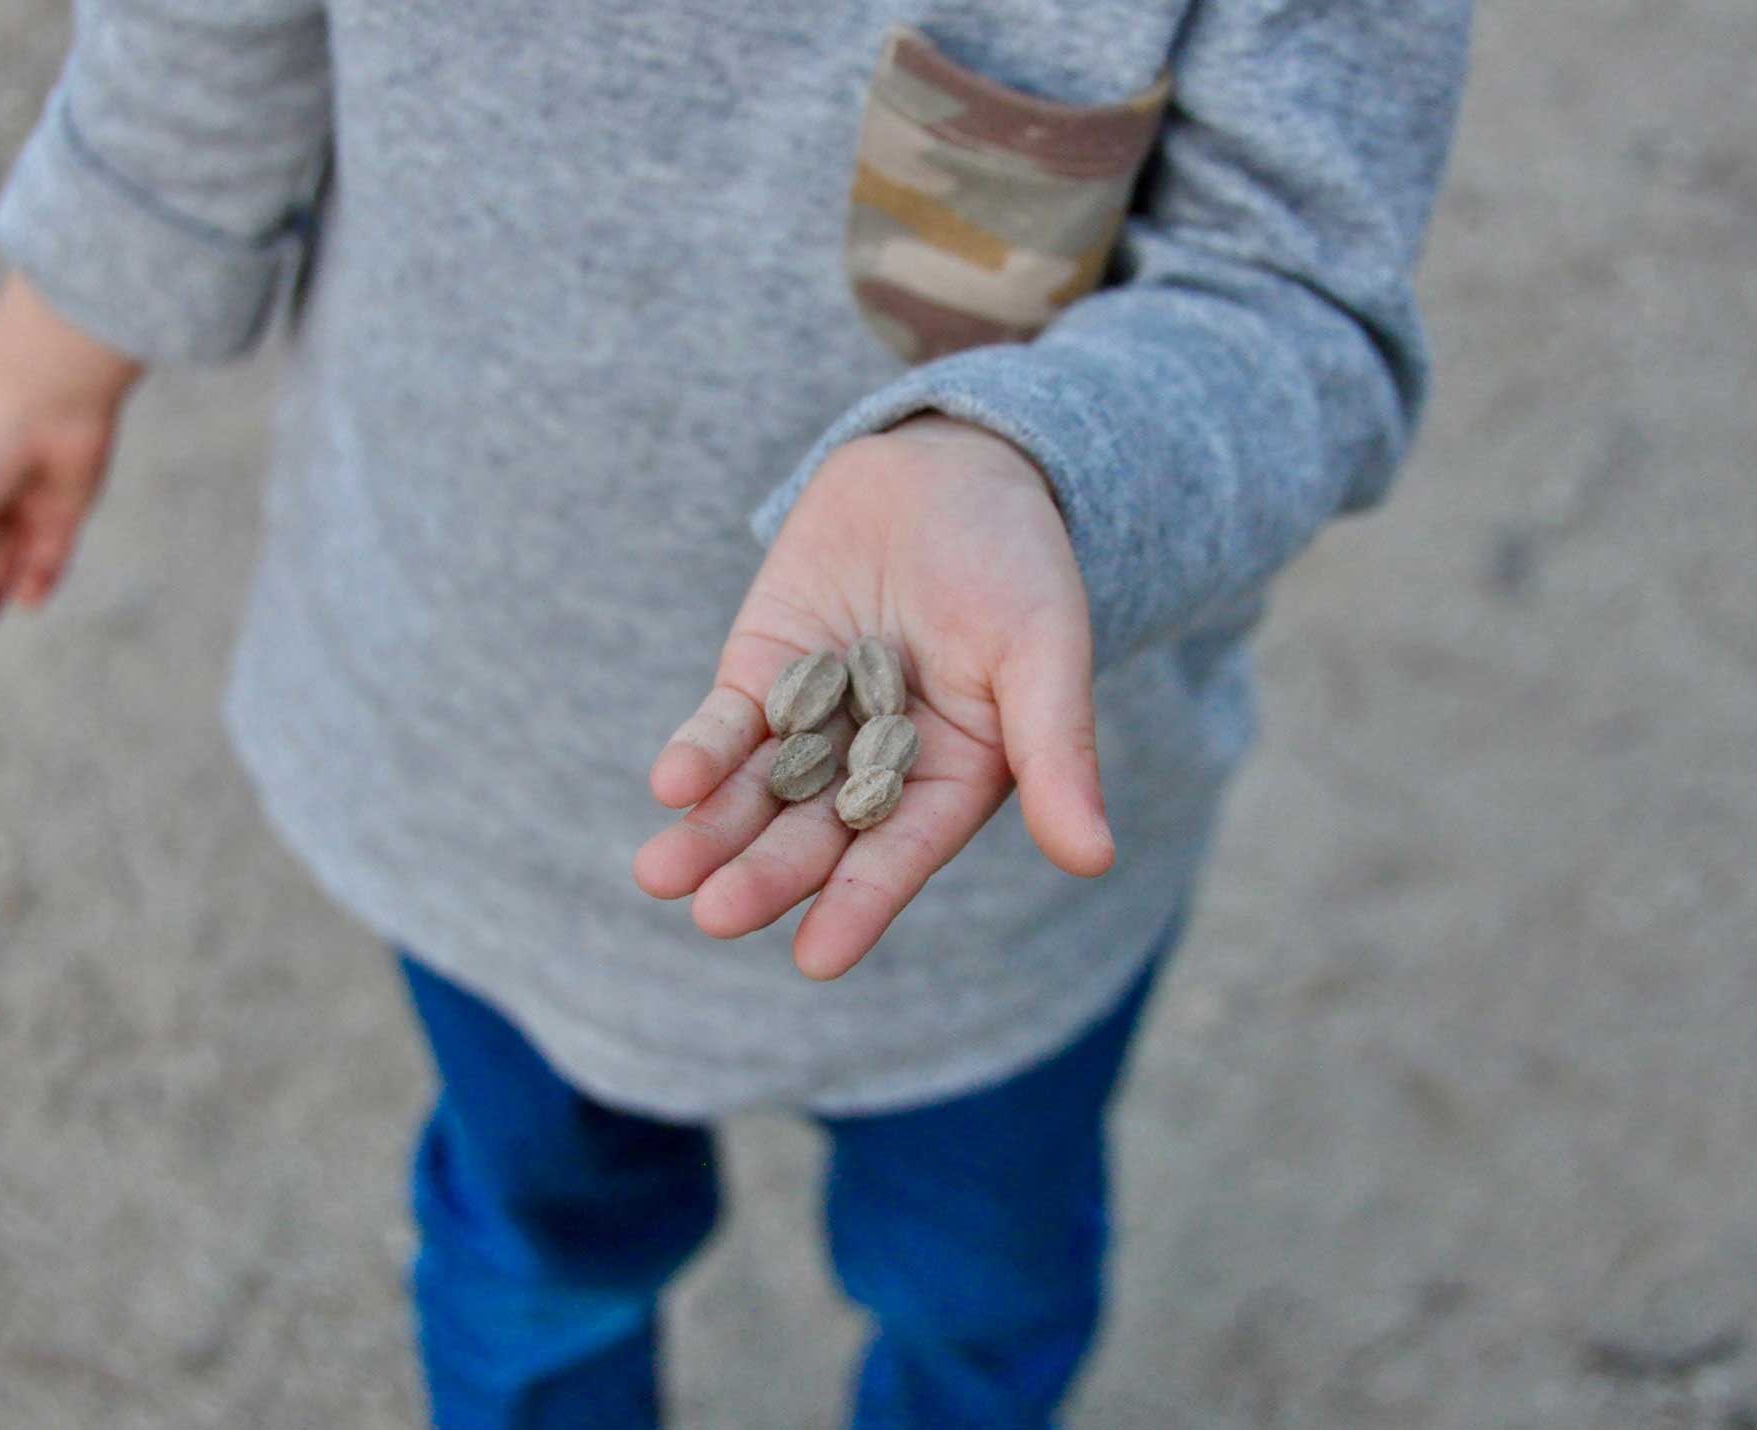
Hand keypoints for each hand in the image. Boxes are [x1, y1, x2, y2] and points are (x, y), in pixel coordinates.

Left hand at [633, 413, 1114, 980]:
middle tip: (715, 914)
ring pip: (754, 794)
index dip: (860, 905)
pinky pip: (724, 728)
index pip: (898, 856)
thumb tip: (1094, 858)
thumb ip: (1059, 752)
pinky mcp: (759, 676)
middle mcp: (874, 769)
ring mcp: (811, 724)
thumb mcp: (1045, 651)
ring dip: (709, 833)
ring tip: (661, 873)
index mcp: (949, 782)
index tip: (816, 958)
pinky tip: (671, 784)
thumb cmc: (1018, 563)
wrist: (951, 466)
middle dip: (764, 874)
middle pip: (812, 835)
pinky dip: (698, 756)